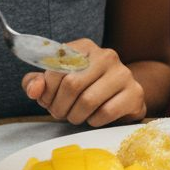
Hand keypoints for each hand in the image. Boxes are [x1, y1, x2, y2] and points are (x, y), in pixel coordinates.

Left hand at [22, 38, 145, 125]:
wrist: (121, 95)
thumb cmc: (84, 88)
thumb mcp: (56, 82)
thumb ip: (38, 83)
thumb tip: (35, 89)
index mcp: (84, 48)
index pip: (56, 67)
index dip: (47, 90)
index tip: (48, 100)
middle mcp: (106, 56)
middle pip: (72, 85)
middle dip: (59, 106)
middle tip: (60, 113)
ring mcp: (123, 73)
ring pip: (88, 101)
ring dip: (75, 116)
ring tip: (75, 116)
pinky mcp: (134, 93)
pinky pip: (106, 112)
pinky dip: (94, 121)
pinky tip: (94, 117)